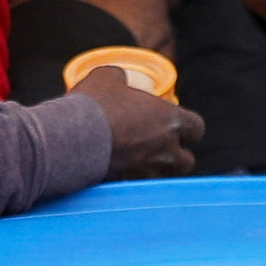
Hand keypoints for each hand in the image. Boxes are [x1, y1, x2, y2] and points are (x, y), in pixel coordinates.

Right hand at [73, 68, 201, 176]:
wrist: (68, 138)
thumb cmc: (92, 104)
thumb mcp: (106, 77)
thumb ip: (120, 78)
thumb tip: (119, 79)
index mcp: (170, 120)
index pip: (197, 128)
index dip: (190, 128)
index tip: (180, 127)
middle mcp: (165, 149)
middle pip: (187, 161)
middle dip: (178, 156)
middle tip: (162, 148)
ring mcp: (147, 172)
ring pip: (163, 178)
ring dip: (156, 171)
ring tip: (141, 163)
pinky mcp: (127, 187)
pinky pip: (138, 188)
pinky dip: (132, 181)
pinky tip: (119, 173)